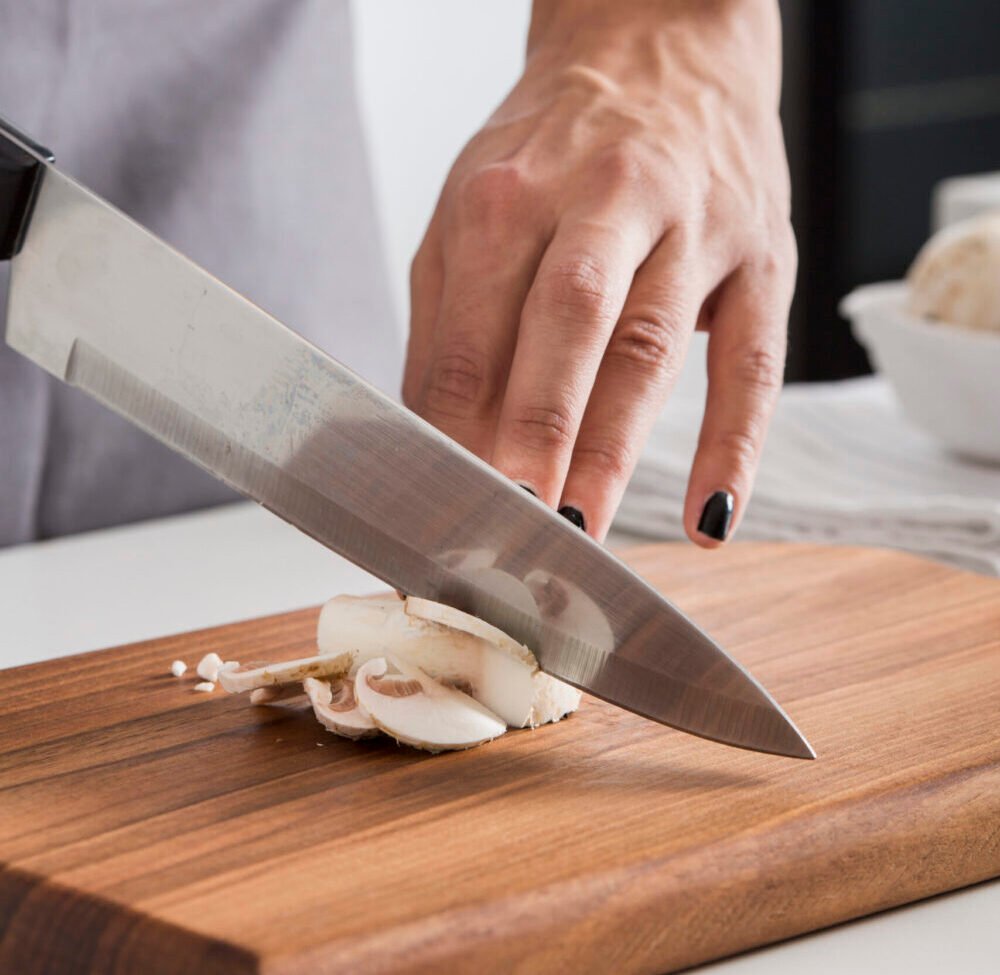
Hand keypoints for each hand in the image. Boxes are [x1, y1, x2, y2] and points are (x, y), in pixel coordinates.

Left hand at [404, 0, 795, 544]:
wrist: (661, 49)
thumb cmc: (553, 151)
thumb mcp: (474, 213)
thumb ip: (451, 326)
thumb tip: (437, 443)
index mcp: (507, 197)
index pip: (470, 333)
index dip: (451, 428)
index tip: (440, 506)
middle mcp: (602, 200)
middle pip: (566, 324)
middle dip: (535, 428)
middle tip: (512, 518)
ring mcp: (692, 228)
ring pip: (650, 344)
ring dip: (614, 447)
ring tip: (581, 528)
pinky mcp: (761, 256)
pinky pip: (751, 361)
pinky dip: (734, 444)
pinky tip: (709, 518)